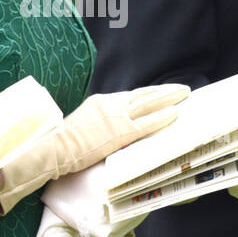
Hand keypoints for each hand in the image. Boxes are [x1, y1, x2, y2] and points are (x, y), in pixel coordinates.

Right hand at [0, 83, 190, 212]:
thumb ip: (99, 122)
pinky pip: (146, 123)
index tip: (161, 92)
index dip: (148, 94)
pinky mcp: (120, 132)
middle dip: (164, 92)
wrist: (53, 147)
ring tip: (184, 94)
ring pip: (149, 103)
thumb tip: (109, 129)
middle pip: (143, 95)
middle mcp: (111, 104)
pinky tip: (175, 114)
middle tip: (182, 89)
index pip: (130, 96)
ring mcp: (116, 117)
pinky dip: (162, 117)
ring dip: (169, 98)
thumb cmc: (62, 142)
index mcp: (100, 101)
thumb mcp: (82, 124)